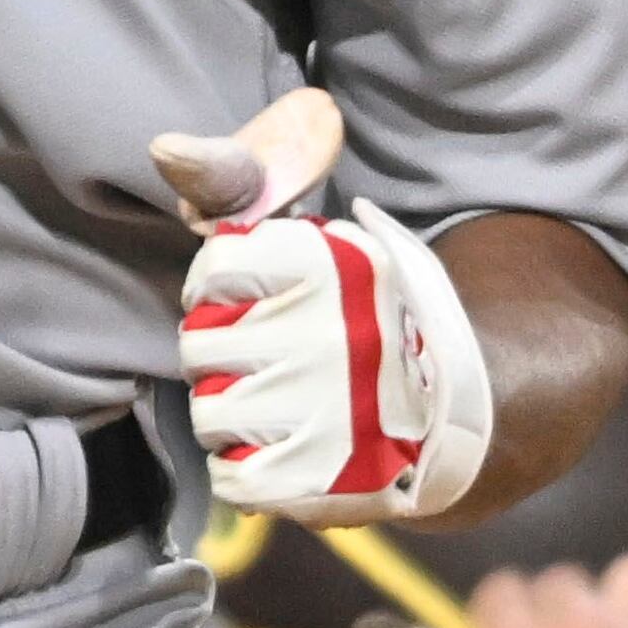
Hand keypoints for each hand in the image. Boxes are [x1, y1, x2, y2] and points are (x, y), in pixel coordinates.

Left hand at [165, 89, 490, 519]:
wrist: (462, 410)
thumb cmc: (369, 317)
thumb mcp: (331, 241)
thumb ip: (247, 189)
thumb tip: (165, 152)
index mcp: (330, 264)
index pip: (211, 268)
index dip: (212, 291)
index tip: (236, 302)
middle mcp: (327, 331)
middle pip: (198, 346)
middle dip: (219, 358)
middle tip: (260, 365)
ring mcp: (325, 407)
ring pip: (208, 413)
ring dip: (229, 415)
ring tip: (271, 409)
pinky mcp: (323, 475)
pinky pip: (232, 476)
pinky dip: (242, 470)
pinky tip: (274, 452)